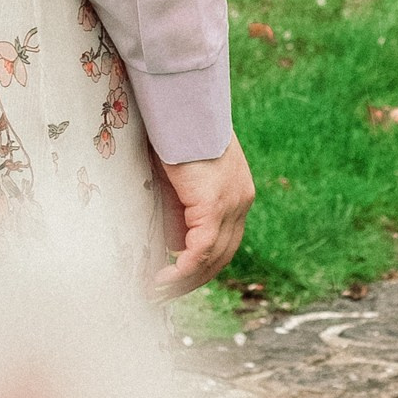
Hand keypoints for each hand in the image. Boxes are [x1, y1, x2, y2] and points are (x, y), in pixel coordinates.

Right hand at [152, 136, 254, 297]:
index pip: (225, 240)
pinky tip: (162, 279)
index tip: (178, 277)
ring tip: (156, 291)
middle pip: (222, 255)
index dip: (202, 264)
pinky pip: (201, 250)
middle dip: (193, 279)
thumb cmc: (175, 131)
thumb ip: (181, 207)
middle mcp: (241, 201)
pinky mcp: (214, 204)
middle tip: (164, 292)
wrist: (182, 105)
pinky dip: (182, 269)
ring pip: (212, 258)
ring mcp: (232, 204)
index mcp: (237, 192)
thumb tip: (173, 243)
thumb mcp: (180, 177)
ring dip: (184, 280)